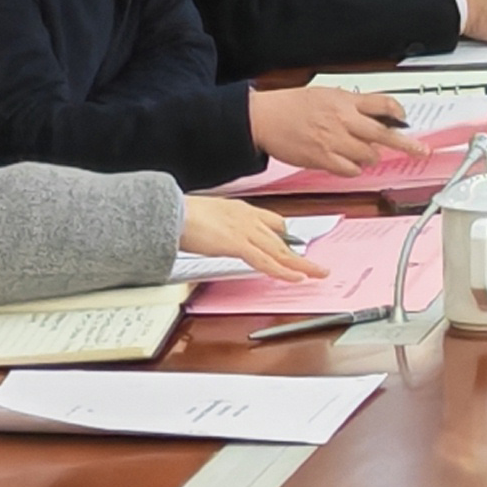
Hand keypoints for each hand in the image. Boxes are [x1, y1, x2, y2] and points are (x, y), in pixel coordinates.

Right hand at [178, 196, 318, 280]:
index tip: (292, 244)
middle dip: (299, 254)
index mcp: (240, 209)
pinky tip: (296, 277)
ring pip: (280, 251)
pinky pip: (266, 261)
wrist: (169, 211)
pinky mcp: (238, 244)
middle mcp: (248, 218)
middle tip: (315, 265)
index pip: (272, 221)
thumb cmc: (178, 214)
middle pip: (281, 238)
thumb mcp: (204, 217)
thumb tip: (211, 234)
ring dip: (300, 264)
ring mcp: (245, 231)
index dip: (284, 235)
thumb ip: (215, 226)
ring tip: (317, 273)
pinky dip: (282, 271)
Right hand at [247, 85, 411, 177]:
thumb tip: (374, 114)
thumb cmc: (291, 106)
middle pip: (384, 133)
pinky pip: (350, 169)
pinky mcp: (323, 158)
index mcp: (345, 101)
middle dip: (405, 144)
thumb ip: (351, 105)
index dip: (399, 113)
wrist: (264, 117)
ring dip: (370, 156)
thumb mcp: (326, 94)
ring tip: (360, 152)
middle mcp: (343, 120)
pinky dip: (354, 169)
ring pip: (369, 155)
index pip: (383, 104)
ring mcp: (334, 140)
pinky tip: (347, 163)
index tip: (405, 120)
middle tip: (419, 150)